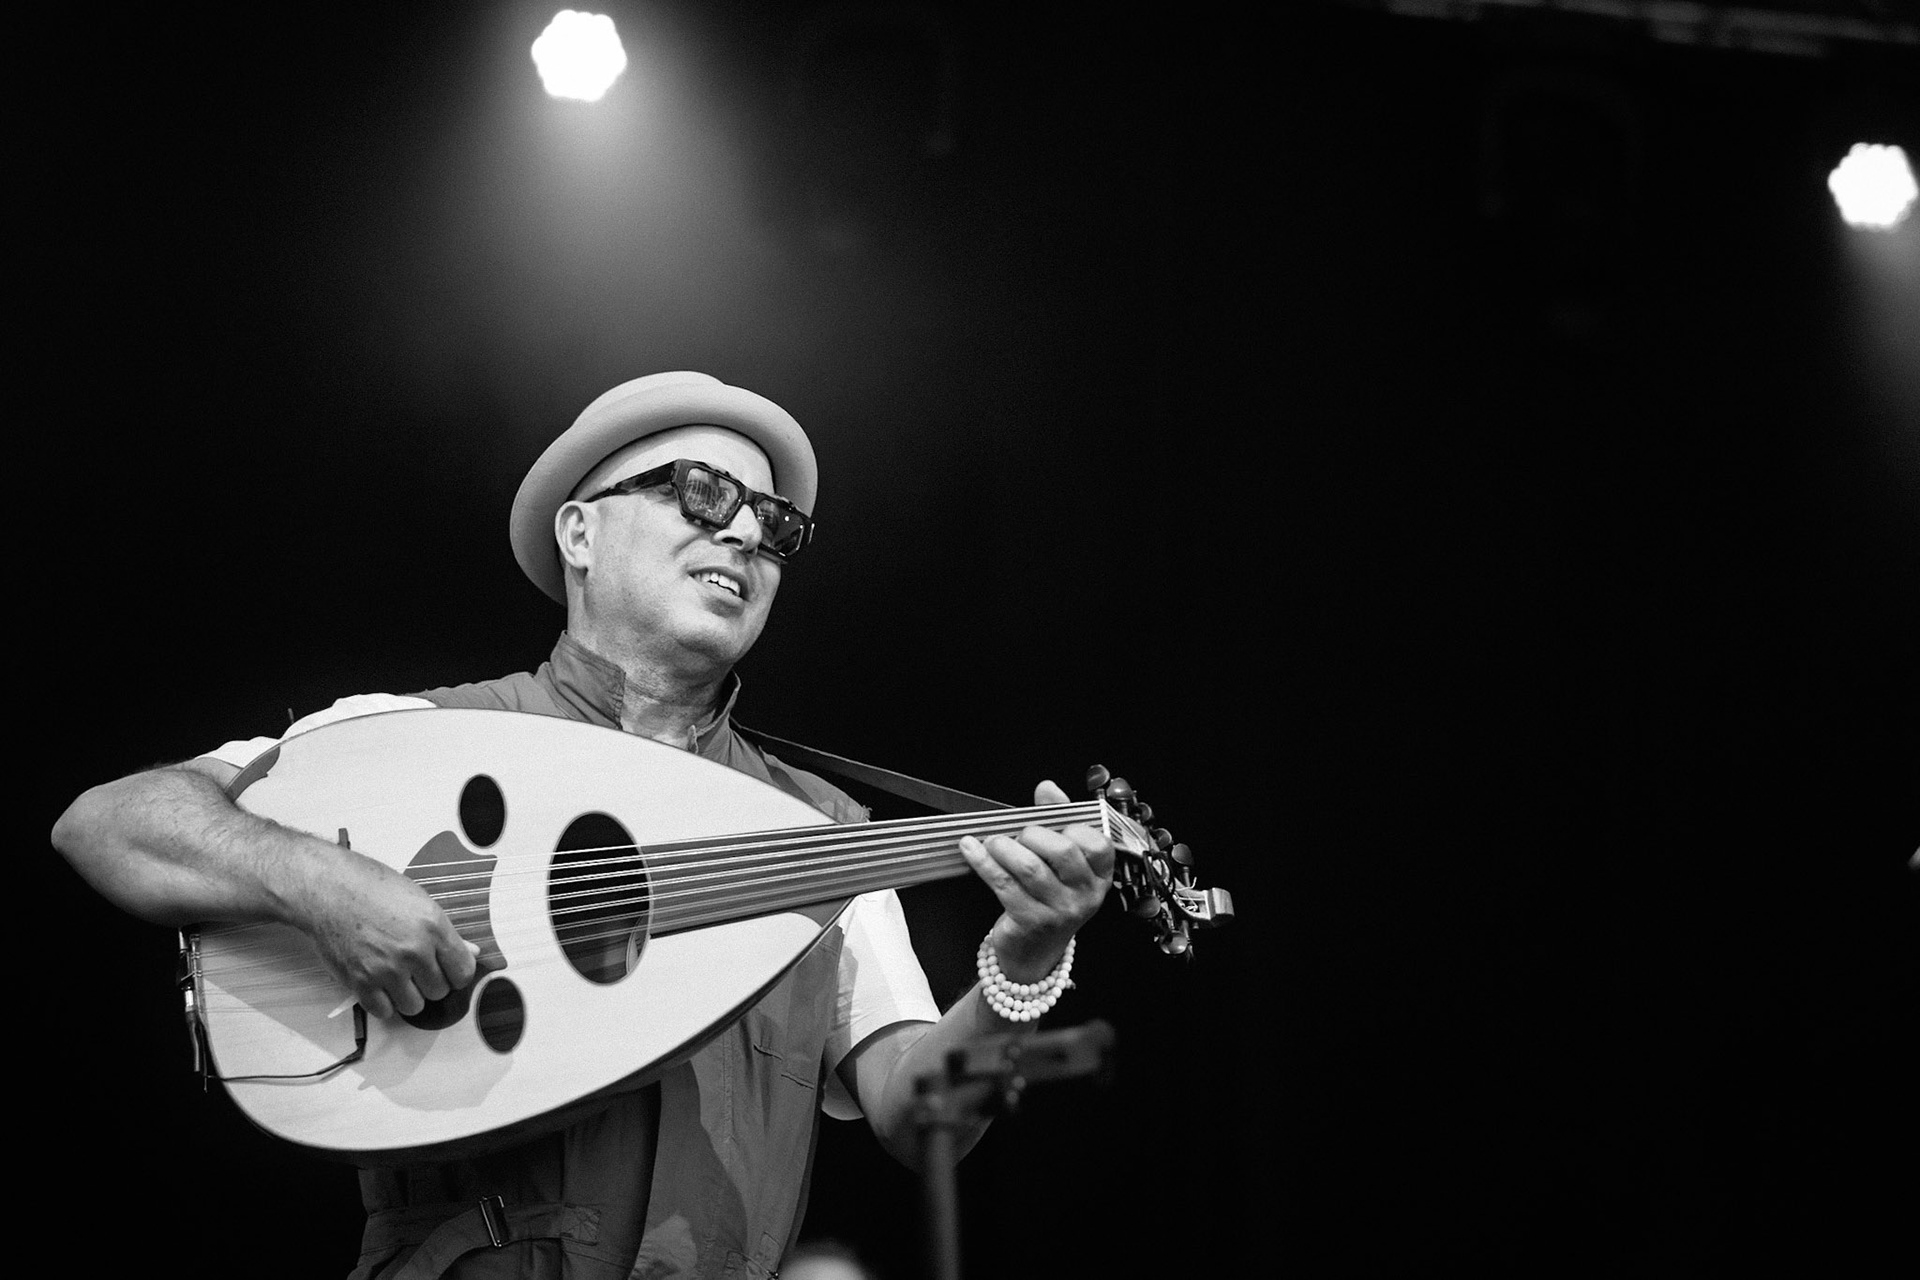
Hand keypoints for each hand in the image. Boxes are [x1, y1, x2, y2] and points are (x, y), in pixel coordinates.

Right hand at [291, 841, 480, 1019]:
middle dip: (431, 983)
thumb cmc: (372, 888)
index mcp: (434, 927)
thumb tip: (471, 951)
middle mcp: (413, 951)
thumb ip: (446, 933)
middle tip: (418, 970)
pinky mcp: (360, 982)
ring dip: (409, 996)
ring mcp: (386, 969)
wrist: (329, 890)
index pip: (463, 972)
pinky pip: (384, 1012)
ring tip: (399, 978)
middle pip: (440, 991)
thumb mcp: (420, 901)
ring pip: (414, 1006)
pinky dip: (384, 1003)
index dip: (457, 973)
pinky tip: (381, 986)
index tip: (448, 971)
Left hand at [958, 780, 1115, 982]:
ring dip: (1004, 846)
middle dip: (1032, 833)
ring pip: (1030, 867)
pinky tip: (971, 849)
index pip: (1097, 843)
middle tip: (1015, 834)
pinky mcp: (1030, 922)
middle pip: (1062, 851)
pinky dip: (983, 861)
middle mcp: (1085, 895)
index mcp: (1099, 877)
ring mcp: (1059, 911)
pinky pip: (1003, 884)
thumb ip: (1057, 821)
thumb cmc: (1048, 897)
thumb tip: (1048, 788)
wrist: (1034, 952)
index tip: (1049, 823)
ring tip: (991, 842)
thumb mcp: (1061, 864)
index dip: (1072, 826)